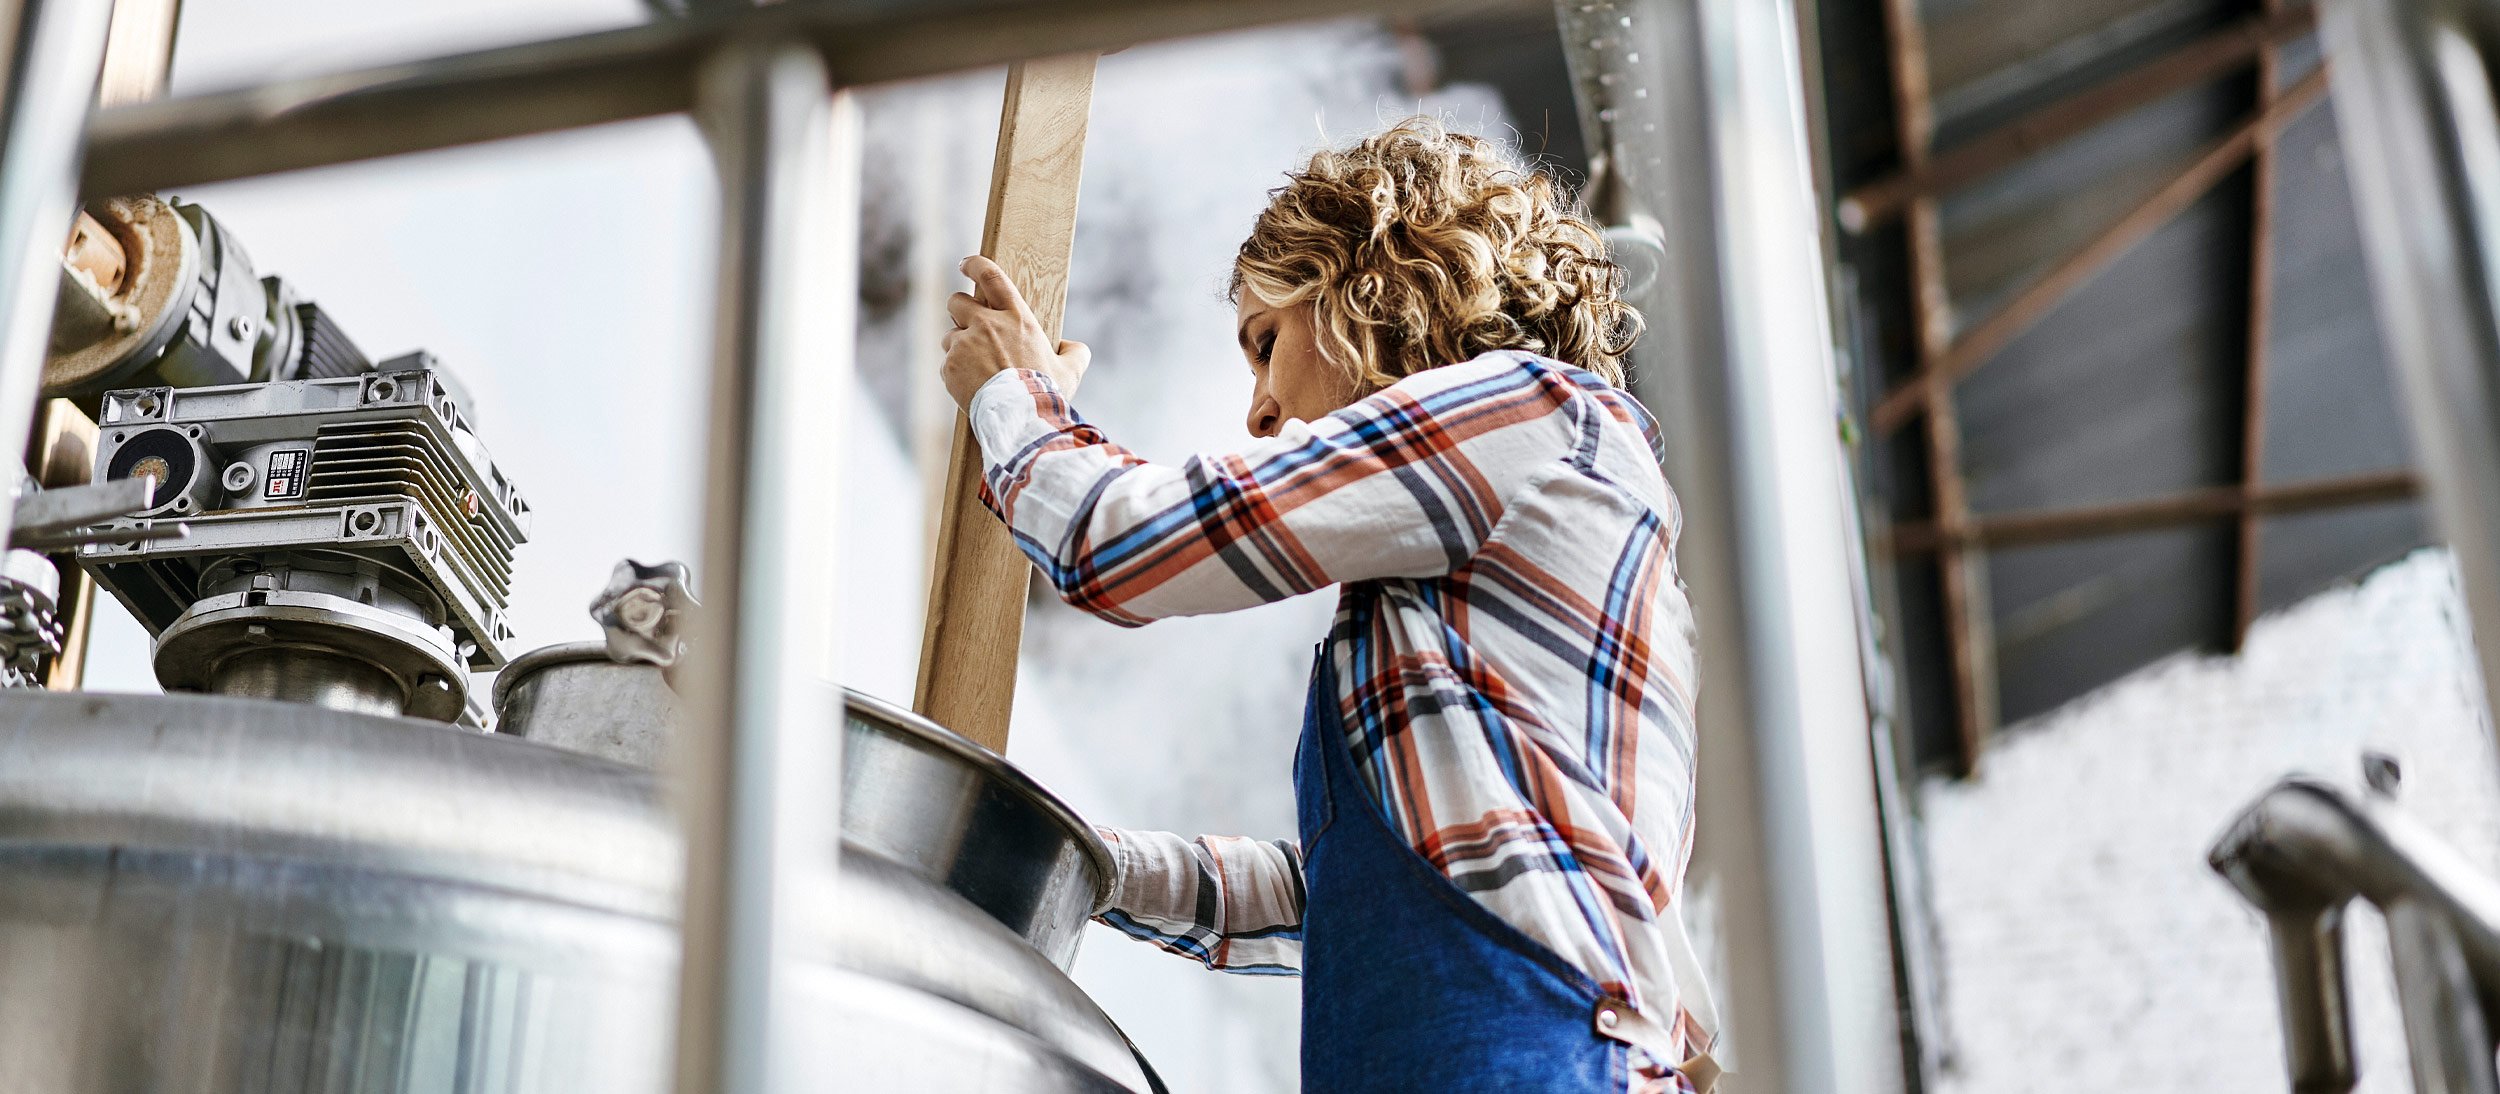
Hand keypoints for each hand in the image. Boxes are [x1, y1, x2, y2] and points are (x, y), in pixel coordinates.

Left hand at [942, 255, 1089, 406]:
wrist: (1020, 420)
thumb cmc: (1046, 394)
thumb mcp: (1071, 370)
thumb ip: (1075, 352)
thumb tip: (1072, 347)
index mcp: (1016, 317)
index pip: (991, 276)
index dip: (975, 264)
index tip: (966, 264)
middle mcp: (986, 324)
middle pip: (957, 301)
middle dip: (959, 310)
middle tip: (968, 326)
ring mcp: (964, 344)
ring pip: (950, 336)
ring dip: (959, 347)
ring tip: (977, 369)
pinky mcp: (950, 366)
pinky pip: (946, 363)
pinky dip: (955, 373)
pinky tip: (971, 387)